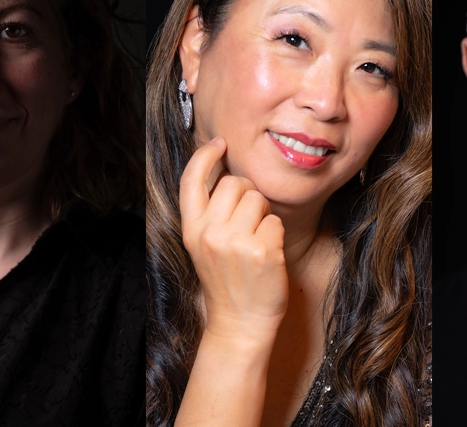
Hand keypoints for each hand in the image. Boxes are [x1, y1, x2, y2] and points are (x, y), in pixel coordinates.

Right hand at [180, 137, 287, 341]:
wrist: (240, 323)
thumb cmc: (227, 281)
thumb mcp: (204, 246)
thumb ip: (209, 213)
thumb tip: (227, 174)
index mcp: (191, 230)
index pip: (191, 180)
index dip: (204, 156)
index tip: (219, 143)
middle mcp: (210, 234)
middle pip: (234, 183)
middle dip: (247, 194)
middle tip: (247, 222)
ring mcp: (236, 243)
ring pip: (258, 199)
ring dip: (263, 215)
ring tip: (256, 241)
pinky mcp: (262, 252)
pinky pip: (275, 221)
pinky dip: (275, 234)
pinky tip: (266, 256)